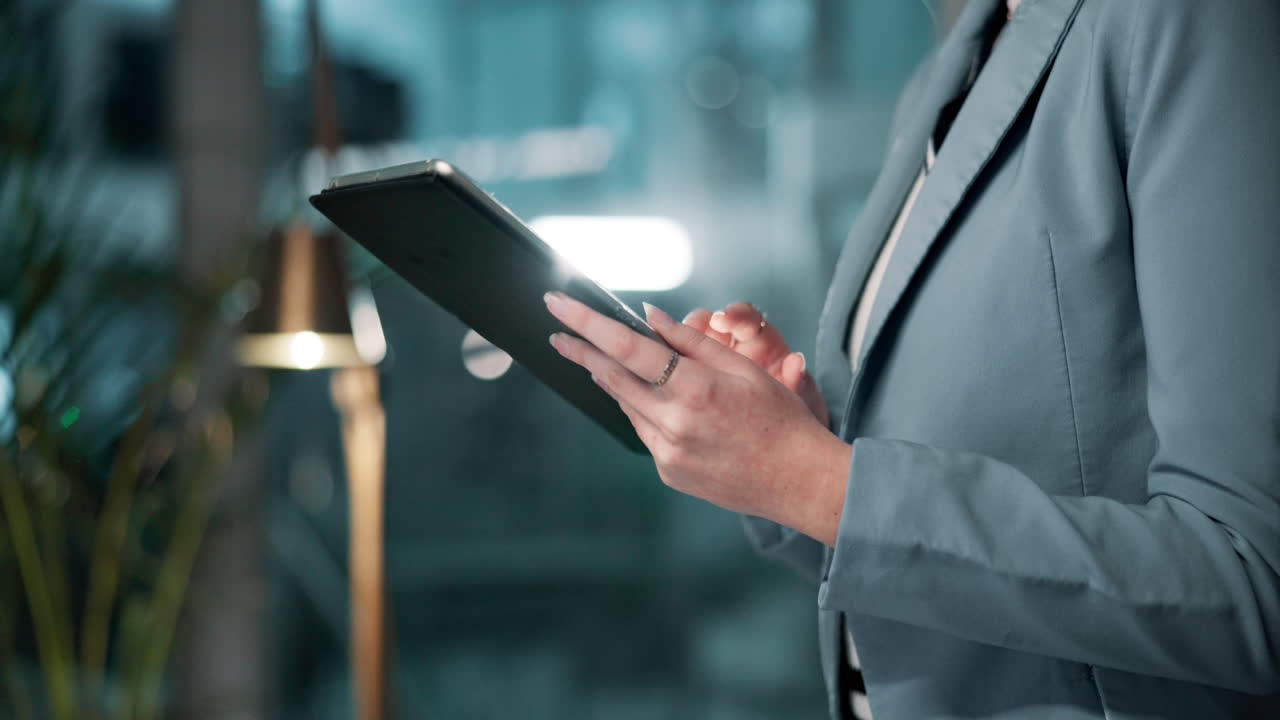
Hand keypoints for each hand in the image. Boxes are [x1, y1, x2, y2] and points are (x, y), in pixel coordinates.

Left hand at [544, 291, 848, 544]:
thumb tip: (647, 315)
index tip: (557, 304)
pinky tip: (651, 396)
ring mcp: (668, 452)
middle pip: (612, 375)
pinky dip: (641, 407)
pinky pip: (644, 429)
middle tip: (556, 330)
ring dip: (610, 377)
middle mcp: (674, 422)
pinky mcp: (668, 472)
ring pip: (626, 403)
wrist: (800, 482)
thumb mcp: (743, 368)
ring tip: (594, 356)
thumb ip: (690, 341)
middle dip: (581, 350)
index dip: (586, 322)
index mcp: (695, 388)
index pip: (626, 346)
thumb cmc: (780, 419)